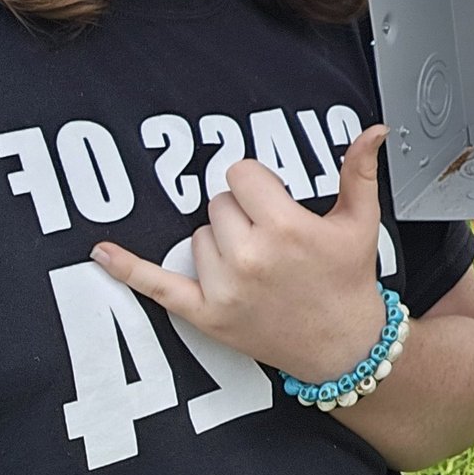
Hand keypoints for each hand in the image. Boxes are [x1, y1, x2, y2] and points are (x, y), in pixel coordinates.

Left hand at [93, 125, 389, 382]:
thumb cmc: (349, 280)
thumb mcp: (360, 220)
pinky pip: (157, 286)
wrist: (343, 345)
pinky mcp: (206, 315)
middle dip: (242, 214)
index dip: (260, 185)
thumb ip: (359, 170)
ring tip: (257, 264)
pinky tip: (102, 252)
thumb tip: (371, 129)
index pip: (242, 175)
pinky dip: (128, 269)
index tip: (275, 202)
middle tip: (272, 239)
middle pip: (218, 203)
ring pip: (198, 237)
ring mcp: (224, 288)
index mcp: (284, 227)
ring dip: (221, 243)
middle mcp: (250, 256)